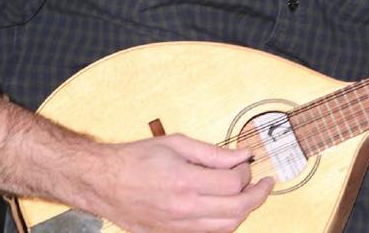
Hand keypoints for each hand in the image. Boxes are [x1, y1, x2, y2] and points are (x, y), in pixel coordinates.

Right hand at [88, 134, 273, 232]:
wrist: (103, 182)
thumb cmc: (136, 159)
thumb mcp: (176, 144)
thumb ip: (214, 152)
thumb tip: (243, 155)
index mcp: (185, 181)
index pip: (234, 183)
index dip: (247, 172)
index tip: (246, 163)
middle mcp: (183, 208)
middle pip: (237, 210)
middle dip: (258, 195)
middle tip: (264, 183)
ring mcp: (178, 226)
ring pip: (226, 227)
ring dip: (244, 211)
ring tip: (248, 195)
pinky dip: (224, 223)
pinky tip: (226, 207)